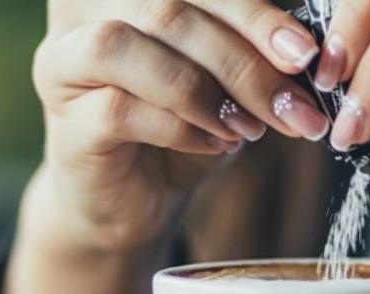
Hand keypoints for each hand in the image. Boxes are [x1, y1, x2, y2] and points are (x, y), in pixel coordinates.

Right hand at [31, 0, 327, 251]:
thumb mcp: (224, 87)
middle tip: (292, 106)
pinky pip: (118, 109)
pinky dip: (179, 127)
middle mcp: (83, 13)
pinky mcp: (64, 122)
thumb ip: (249, 58)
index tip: (304, 55)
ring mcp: (64, 65)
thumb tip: (305, 50)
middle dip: (243, 60)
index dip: (254, 15)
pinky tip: (217, 144)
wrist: (136, 199)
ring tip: (251, 128)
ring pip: (128, 48)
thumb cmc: (183, 133)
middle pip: (167, 9)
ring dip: (204, 90)